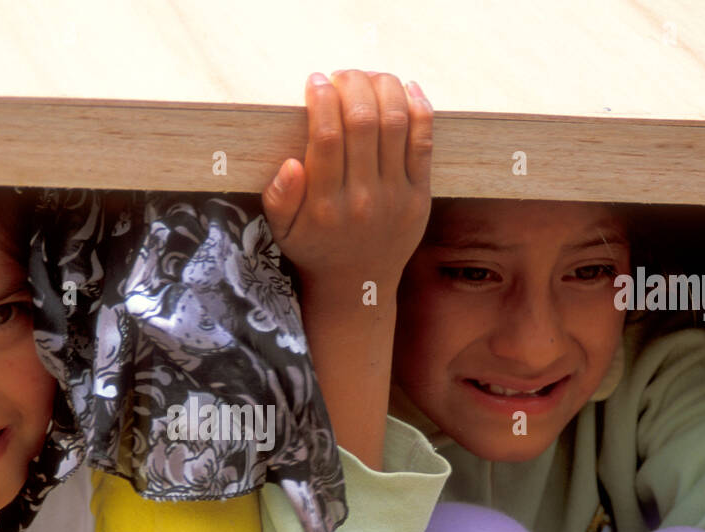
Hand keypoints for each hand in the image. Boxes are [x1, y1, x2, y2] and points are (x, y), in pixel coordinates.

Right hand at [262, 70, 432, 295]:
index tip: (316, 80)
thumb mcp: (282, 231)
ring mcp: (396, 196)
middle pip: (363, 121)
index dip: (322, 99)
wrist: (359, 285)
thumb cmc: (315, 248)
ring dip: (384, 87)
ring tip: (369, 77)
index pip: (326, 137)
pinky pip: (424, 141)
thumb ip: (280, 198)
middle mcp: (362, 199)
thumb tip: (291, 163)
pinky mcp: (420, 195)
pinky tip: (405, 87)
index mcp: (325, 205)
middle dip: (352, 84)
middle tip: (342, 74)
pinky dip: (418, 107)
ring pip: (396, 123)